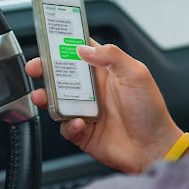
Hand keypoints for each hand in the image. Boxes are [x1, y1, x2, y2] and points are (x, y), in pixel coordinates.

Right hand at [25, 40, 182, 172]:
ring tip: (42, 96)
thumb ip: (112, 56)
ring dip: (46, 97)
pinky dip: (68, 125)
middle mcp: (91, 89)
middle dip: (44, 69)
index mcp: (103, 71)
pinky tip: (79, 123)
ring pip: (56, 100)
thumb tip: (83, 49)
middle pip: (60, 74)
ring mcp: (84, 109)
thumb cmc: (150, 111)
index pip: (79, 52)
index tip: (49, 39)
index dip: (63, 44)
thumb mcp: (136, 74)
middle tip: (35, 67)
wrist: (153, 149)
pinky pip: (66, 126)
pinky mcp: (81, 130)